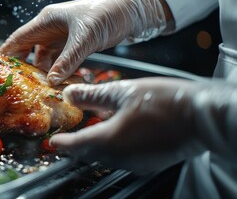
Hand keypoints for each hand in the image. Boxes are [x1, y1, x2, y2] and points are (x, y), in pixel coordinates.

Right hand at [0, 0, 165, 85]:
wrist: (129, 11)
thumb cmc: (104, 14)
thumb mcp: (84, 38)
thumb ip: (67, 60)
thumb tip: (52, 81)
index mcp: (46, 21)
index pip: (19, 39)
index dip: (8, 54)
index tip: (0, 72)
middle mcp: (50, 29)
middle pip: (29, 51)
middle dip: (26, 69)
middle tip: (22, 87)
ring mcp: (61, 38)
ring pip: (45, 59)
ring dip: (46, 74)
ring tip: (44, 90)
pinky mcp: (73, 45)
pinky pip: (60, 62)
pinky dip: (60, 72)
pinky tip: (62, 83)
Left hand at [50, 78, 236, 173]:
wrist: (202, 116)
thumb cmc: (166, 102)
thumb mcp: (123, 92)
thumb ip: (92, 95)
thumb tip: (71, 94)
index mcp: (110, 140)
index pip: (76, 145)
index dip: (62, 143)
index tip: (53, 141)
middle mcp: (120, 157)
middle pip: (88, 154)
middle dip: (75, 147)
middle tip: (67, 138)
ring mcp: (135, 163)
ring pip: (104, 158)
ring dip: (93, 147)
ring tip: (88, 134)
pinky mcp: (148, 163)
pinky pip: (121, 159)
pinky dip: (111, 149)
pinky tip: (114, 135)